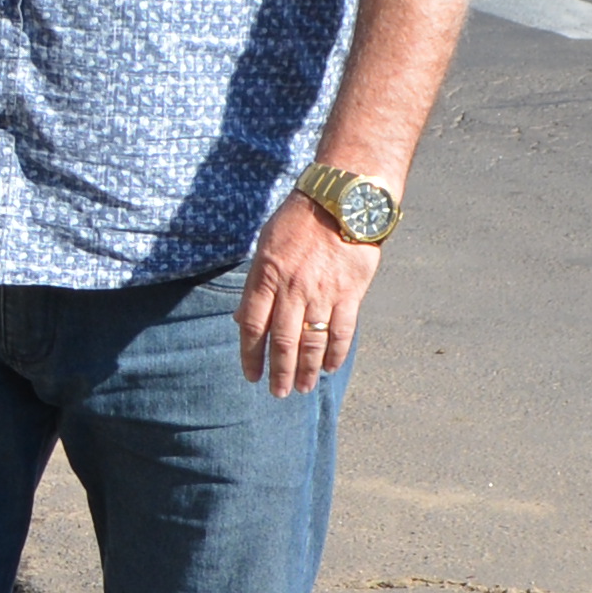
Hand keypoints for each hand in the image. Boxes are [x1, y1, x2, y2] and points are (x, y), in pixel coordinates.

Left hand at [239, 203, 376, 397]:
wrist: (343, 199)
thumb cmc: (300, 219)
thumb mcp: (266, 244)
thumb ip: (257, 283)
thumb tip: (242, 318)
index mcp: (268, 275)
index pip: (252, 325)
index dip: (250, 355)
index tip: (251, 375)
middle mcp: (293, 288)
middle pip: (282, 340)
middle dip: (278, 371)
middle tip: (278, 392)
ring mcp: (322, 292)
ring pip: (311, 341)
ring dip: (305, 369)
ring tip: (301, 387)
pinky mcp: (350, 292)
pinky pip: (341, 331)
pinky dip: (335, 354)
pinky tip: (329, 368)